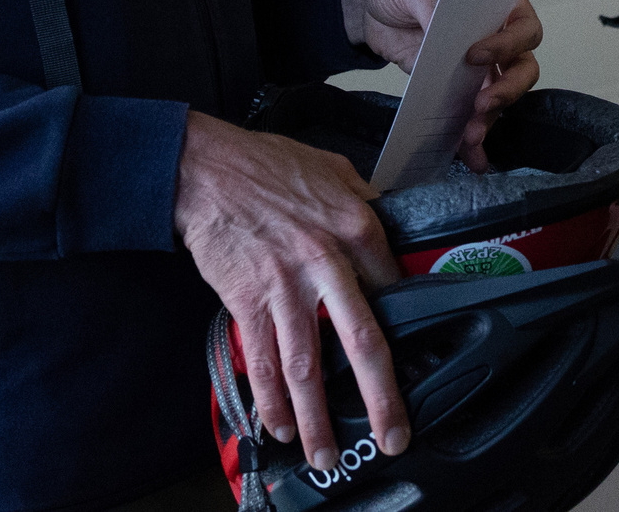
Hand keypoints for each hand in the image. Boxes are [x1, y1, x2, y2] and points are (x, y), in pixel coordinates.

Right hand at [175, 111, 406, 475]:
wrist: (205, 169)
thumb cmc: (266, 164)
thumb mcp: (332, 166)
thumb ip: (363, 198)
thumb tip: (384, 218)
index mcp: (355, 228)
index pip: (393, 286)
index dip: (405, 322)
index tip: (412, 351)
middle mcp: (326, 264)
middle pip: (362, 343)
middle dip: (381, 398)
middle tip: (395, 436)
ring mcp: (285, 288)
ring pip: (306, 368)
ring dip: (317, 418)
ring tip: (325, 453)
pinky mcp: (248, 302)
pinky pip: (263, 361)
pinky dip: (270, 400)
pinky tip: (280, 425)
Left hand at [343, 0, 543, 169]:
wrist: (366, 4)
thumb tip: (440, 30)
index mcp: (497, 0)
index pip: (523, 27)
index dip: (507, 44)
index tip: (474, 56)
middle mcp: (496, 34)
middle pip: (522, 67)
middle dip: (507, 91)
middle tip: (482, 106)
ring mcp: (478, 65)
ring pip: (500, 96)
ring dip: (490, 118)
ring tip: (470, 137)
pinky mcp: (455, 87)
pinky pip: (471, 112)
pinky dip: (470, 134)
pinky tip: (467, 154)